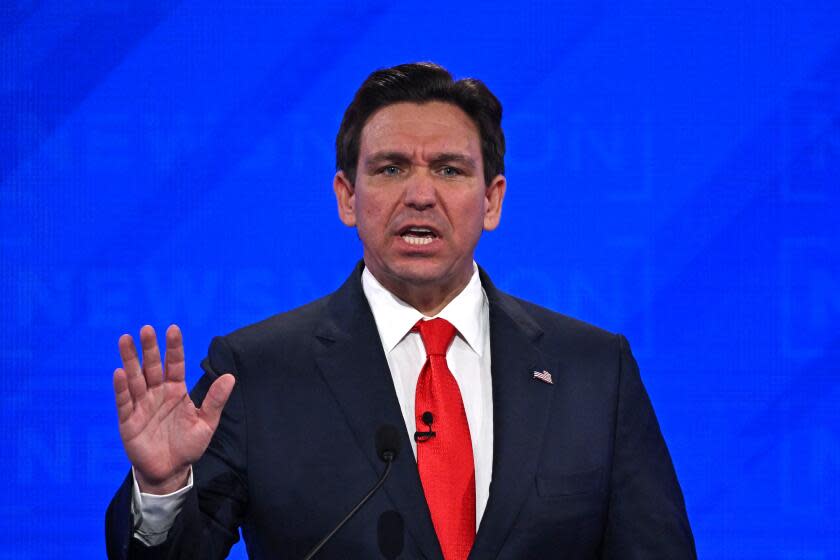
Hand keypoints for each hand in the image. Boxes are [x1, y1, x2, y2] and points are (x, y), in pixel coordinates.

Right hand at [113, 324, 234, 493]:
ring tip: (125, 339)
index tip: (173, 329)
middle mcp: (157, 393)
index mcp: (176, 391)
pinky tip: (119, 372)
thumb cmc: (189, 446)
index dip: (174, 348)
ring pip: (135, 378)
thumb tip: (230, 377)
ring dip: (130, 360)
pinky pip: (124, 401)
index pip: (175, 364)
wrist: (171, 471)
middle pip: (152, 366)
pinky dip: (121, 388)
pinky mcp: (128, 420)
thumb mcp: (206, 423)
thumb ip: (216, 400)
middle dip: (149, 348)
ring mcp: (142, 405)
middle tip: (146, 329)